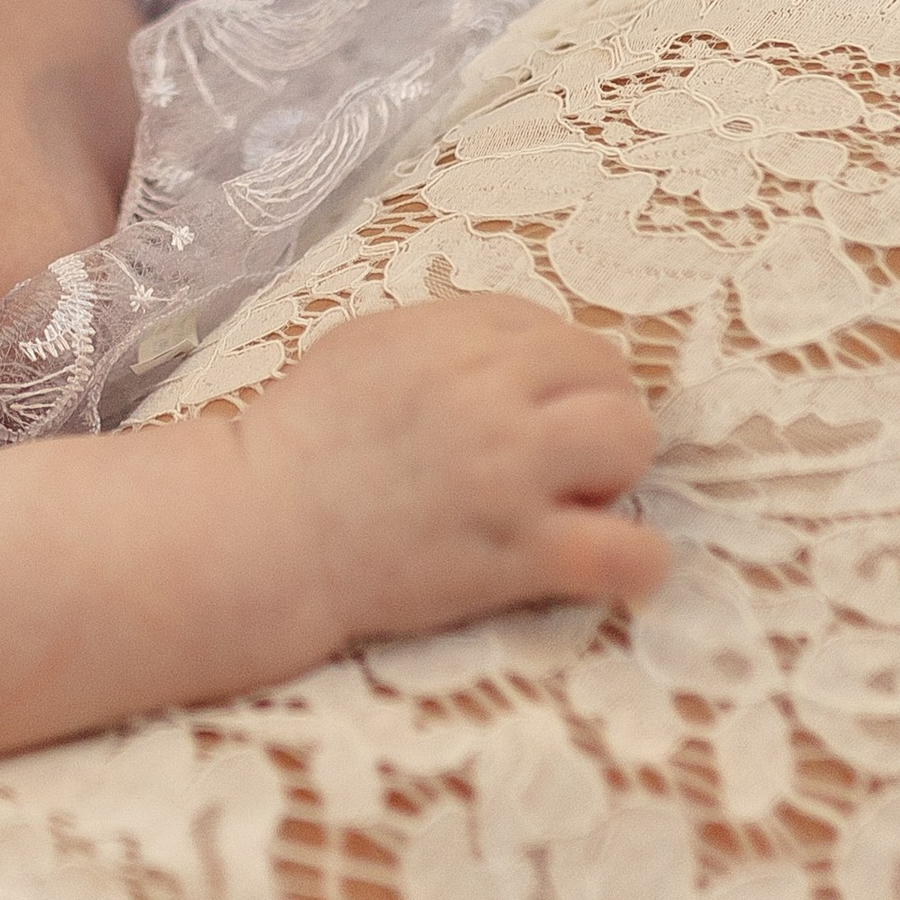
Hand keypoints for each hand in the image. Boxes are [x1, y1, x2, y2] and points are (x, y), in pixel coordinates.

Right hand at [252, 295, 665, 640]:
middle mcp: (491, 393)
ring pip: (631, 441)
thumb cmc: (301, 439)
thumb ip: (447, 333)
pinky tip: (623, 567)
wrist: (261, 531)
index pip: (559, 333)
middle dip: (596, 414)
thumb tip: (517, 343)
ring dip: (617, 472)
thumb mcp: (366, 346)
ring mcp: (508, 473)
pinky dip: (639, 561)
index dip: (561, 376)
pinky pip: (625, 551)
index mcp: (454, 337)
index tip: (534, 412)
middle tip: (559, 459)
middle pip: (610, 376)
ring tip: (579, 501)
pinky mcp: (516, 554)